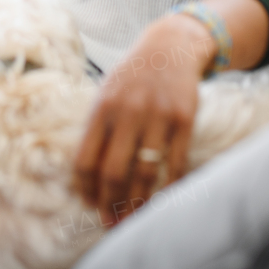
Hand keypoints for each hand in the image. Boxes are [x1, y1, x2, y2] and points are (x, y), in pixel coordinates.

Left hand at [71, 15, 211, 225]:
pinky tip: (162, 198)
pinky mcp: (184, 119)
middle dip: (109, 203)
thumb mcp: (106, 92)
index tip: (87, 204)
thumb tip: (84, 174)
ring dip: (137, 202)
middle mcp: (128, 112)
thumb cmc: (133, 76)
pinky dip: (169, 186)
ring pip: (145, 172)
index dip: (84, 188)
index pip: (85, 158)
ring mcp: (158, 116)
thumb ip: (97, 126)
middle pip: (113, 171)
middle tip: (110, 222)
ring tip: (133, 219)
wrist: (170, 46)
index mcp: (102, 107)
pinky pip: (176, 162)